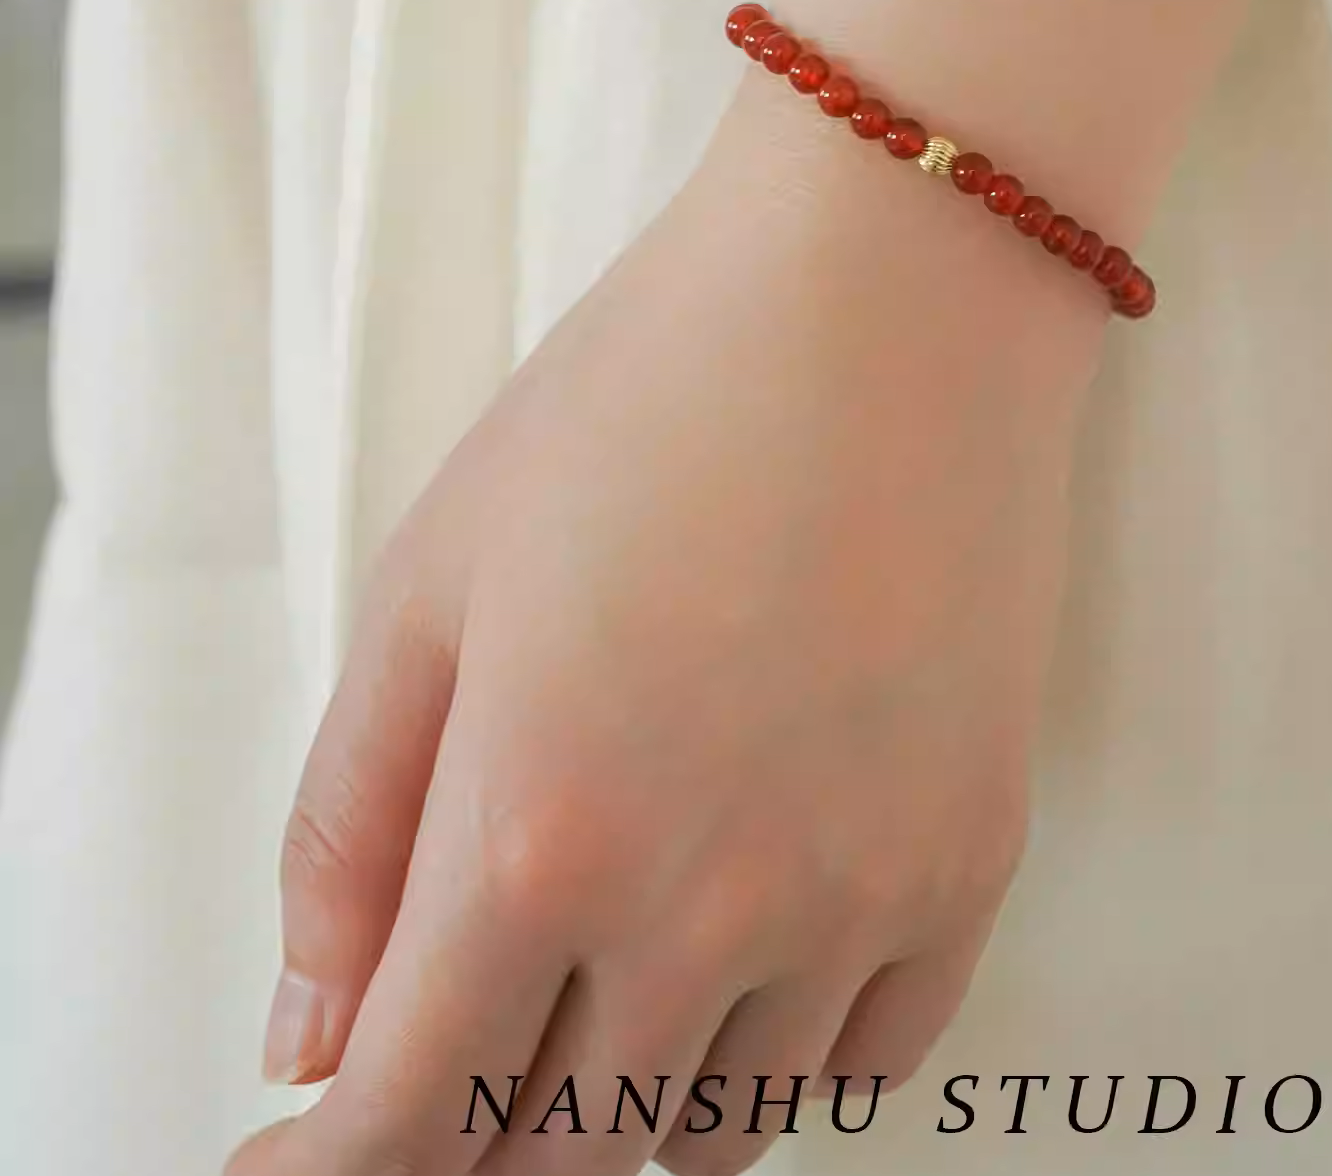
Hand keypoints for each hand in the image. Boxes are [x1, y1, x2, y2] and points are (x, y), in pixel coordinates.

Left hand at [225, 71, 1108, 1175]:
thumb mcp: (437, 581)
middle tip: (468, 1033)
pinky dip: (791, 1047)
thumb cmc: (657, 397)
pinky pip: (872, 1061)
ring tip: (616, 977)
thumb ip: (352, 826)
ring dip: (635, 1098)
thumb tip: (316, 1032)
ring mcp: (859, 894)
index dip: (335, 1169)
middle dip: (481, 1132)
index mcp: (537, 832)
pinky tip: (760, 949)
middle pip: (562, 1153)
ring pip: (719, 1131)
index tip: (308, 1157)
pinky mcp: (972, 857)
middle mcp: (707, 907)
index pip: (408, 1116)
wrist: (891, 293)